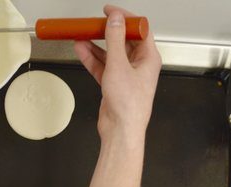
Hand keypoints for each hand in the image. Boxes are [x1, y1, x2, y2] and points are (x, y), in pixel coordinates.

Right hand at [73, 5, 161, 143]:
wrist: (121, 130)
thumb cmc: (129, 105)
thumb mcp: (119, 65)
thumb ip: (115, 39)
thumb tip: (115, 19)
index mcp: (149, 58)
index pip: (139, 29)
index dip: (125, 17)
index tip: (110, 12)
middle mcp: (139, 65)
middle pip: (123, 40)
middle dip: (107, 31)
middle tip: (93, 23)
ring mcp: (126, 75)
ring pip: (110, 53)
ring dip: (96, 44)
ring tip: (82, 35)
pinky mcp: (114, 84)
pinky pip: (103, 66)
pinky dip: (92, 58)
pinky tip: (81, 50)